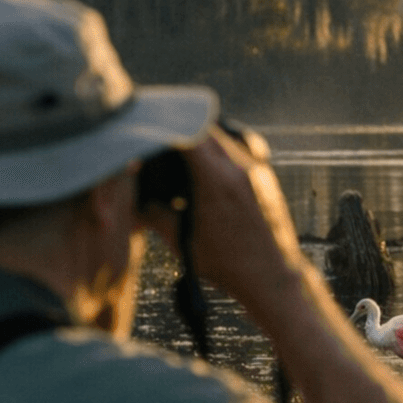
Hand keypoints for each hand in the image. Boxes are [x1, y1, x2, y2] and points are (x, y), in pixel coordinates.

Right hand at [142, 127, 309, 318]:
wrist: (269, 276)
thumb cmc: (225, 264)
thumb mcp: (180, 241)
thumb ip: (153, 214)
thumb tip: (133, 198)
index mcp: (217, 179)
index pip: (185, 133)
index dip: (162, 127)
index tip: (145, 129)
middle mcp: (238, 167)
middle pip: (202, 129)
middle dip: (178, 128)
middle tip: (157, 139)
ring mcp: (254, 170)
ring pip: (219, 138)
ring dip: (196, 140)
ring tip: (174, 154)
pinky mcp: (262, 177)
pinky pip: (233, 152)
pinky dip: (212, 154)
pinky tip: (198, 171)